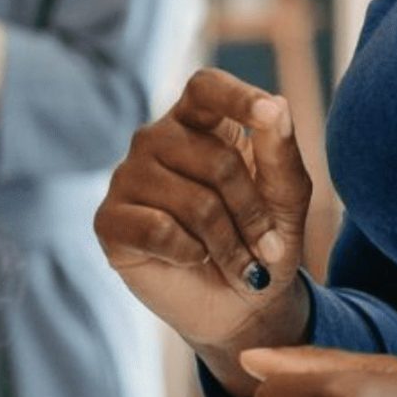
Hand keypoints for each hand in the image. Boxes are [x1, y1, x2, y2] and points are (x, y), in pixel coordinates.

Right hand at [95, 68, 313, 393]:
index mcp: (198, 124)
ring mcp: (128, 177)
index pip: (206, 88)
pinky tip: (194, 260)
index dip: (236, 96)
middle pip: (214, 158)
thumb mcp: (286, 199)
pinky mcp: (110, 220)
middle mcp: (156, 141)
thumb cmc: (263, 243)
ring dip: (229, 244)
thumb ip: (279, 152)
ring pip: (192, 201)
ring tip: (240, 265)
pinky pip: (159, 230)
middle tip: (269, 249)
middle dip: (253, 211)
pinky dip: (191, 254)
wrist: (241, 308)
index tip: (269, 113)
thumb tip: (277, 104)